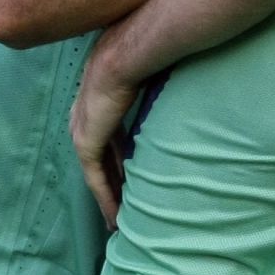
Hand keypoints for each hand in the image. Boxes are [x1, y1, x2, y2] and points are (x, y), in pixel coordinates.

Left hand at [69, 26, 148, 227]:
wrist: (128, 54)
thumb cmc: (147, 56)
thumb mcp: (153, 75)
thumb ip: (162, 86)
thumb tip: (191, 81)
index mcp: (101, 101)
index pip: (110, 137)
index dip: (121, 158)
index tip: (133, 175)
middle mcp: (85, 118)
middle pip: (102, 158)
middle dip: (113, 182)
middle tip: (125, 206)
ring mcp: (83, 131)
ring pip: (97, 173)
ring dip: (109, 196)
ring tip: (120, 220)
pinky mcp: (86, 143)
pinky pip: (96, 178)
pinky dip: (105, 198)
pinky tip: (116, 217)